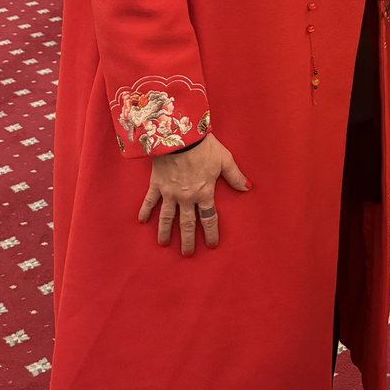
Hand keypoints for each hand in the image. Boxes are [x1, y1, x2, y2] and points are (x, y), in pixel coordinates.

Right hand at [138, 132, 249, 254]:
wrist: (180, 136)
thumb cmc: (205, 147)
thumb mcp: (225, 160)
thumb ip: (235, 176)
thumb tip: (248, 188)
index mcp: (204, 193)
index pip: (209, 218)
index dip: (211, 233)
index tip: (211, 245)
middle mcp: (186, 197)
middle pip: (187, 224)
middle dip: (188, 240)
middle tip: (187, 254)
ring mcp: (169, 192)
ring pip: (167, 217)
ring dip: (165, 231)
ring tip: (164, 243)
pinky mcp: (157, 184)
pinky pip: (150, 201)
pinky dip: (145, 211)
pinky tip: (142, 221)